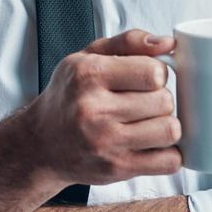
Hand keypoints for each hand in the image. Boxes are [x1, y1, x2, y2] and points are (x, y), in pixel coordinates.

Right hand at [20, 29, 181, 187]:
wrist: (41, 143)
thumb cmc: (69, 96)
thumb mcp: (88, 57)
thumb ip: (129, 42)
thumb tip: (167, 43)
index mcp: (88, 74)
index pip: (153, 72)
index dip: (157, 73)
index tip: (146, 78)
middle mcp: (94, 109)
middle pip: (164, 101)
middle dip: (161, 99)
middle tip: (144, 102)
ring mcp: (105, 142)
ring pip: (170, 130)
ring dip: (166, 125)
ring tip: (149, 122)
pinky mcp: (117, 169)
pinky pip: (169, 161)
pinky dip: (168, 154)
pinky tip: (151, 144)